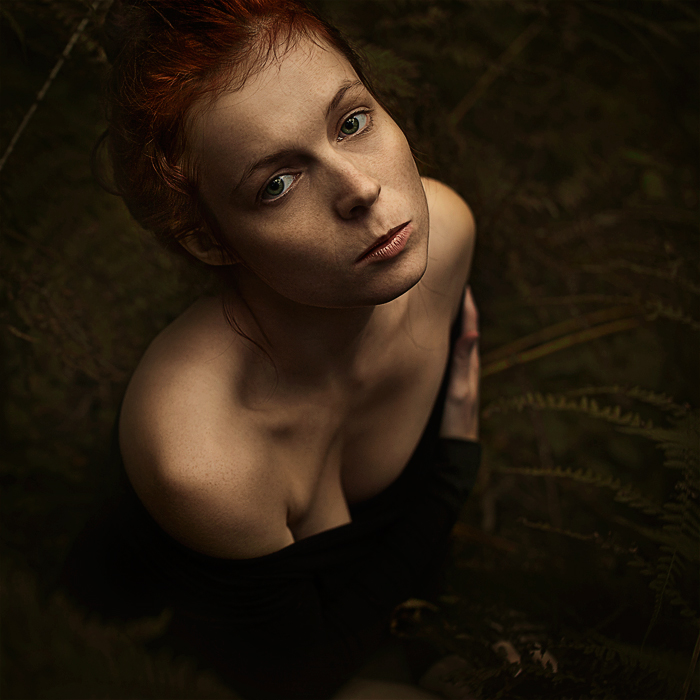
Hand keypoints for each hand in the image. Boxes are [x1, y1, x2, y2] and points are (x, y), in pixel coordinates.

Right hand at [439, 286, 479, 440]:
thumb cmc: (457, 422)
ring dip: (453, 322)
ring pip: (457, 341)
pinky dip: (446, 340)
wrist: (456, 450)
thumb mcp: (459, 391)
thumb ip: (463, 363)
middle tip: (453, 285)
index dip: (467, 305)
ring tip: (445, 305)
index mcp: (471, 365)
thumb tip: (473, 332)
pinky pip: (450, 354)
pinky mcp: (452, 384)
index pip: (470, 327)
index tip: (463, 282)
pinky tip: (438, 340)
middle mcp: (468, 368)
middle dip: (460, 308)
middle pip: (465, 329)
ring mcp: (460, 376)